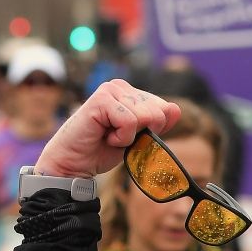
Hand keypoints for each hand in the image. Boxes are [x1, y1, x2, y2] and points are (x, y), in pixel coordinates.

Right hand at [34, 80, 181, 178]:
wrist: (75, 163)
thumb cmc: (103, 150)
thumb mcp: (138, 138)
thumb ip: (156, 123)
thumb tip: (176, 108)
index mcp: (131, 93)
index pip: (164, 109)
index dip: (152, 130)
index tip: (128, 136)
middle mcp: (121, 86)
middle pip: (158, 113)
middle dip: (141, 133)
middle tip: (116, 137)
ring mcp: (110, 90)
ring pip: (145, 117)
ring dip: (129, 137)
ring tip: (109, 136)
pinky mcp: (101, 99)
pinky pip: (130, 122)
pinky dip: (121, 137)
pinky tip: (104, 135)